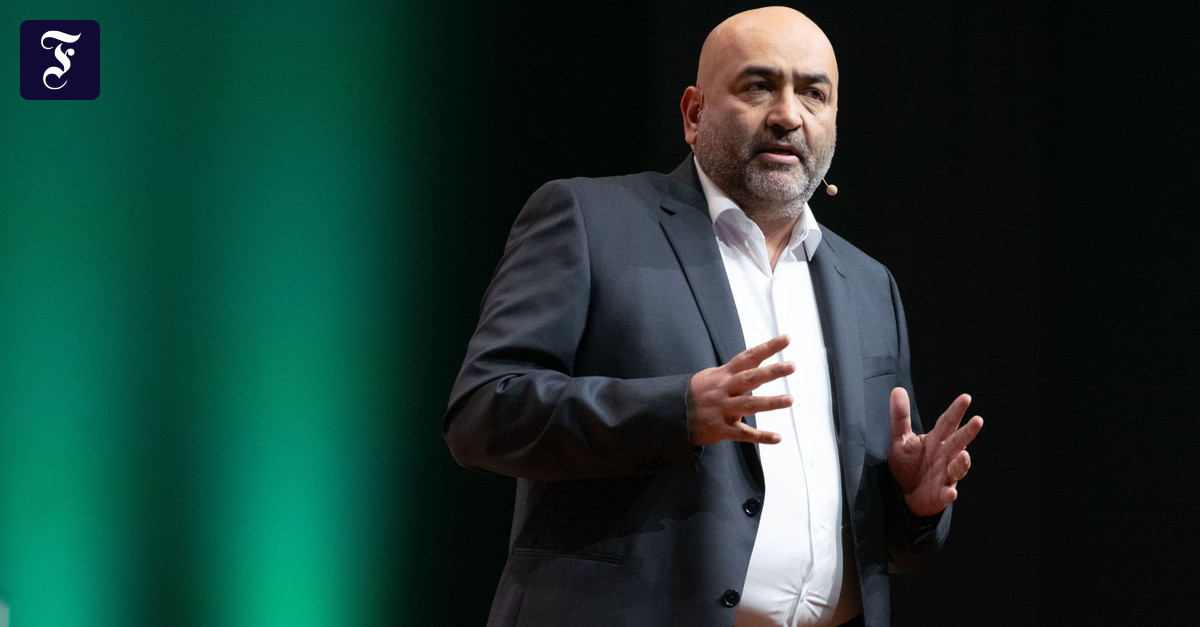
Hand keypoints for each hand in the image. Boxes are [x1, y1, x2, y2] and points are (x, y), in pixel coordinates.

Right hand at [687, 334, 793, 445]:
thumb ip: (736, 372)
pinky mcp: (722, 429)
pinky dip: (761, 437)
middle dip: (771, 372)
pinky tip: (777, 437)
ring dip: (770, 402)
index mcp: (724, 375)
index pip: (748, 357)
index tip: (786, 339)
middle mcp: (725, 390)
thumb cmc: (698, 393)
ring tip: (790, 399)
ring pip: (749, 405)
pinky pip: (744, 434)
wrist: (673, 414)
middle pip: (750, 378)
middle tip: (791, 366)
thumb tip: (759, 365)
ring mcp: (723, 409)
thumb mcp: (712, 376)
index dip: (767, 348)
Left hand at [887, 387, 983, 516]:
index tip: (966, 397)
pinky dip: (949, 493)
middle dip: (968, 432)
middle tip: (978, 421)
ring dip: (962, 463)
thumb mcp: (900, 439)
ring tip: (963, 455)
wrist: (903, 494)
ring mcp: (945, 475)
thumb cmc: (906, 464)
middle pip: (957, 442)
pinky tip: (950, 492)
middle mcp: (944, 455)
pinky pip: (947, 494)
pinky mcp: (941, 494)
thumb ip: (900, 416)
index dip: (956, 411)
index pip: (947, 422)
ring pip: (958, 468)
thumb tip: (897, 389)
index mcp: (936, 440)